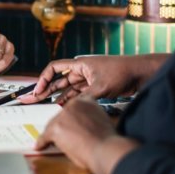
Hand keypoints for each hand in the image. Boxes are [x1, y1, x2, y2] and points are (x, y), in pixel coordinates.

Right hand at [19, 55, 158, 104]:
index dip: (43, 78)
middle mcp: (82, 71)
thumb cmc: (122, 73)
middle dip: (46, 89)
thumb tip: (70, 108)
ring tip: (45, 105)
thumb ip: (84, 97)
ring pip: (67, 88)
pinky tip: (63, 106)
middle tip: (34, 99)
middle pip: (58, 79)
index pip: (55, 68)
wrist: (140, 73)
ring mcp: (88, 79)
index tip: (38, 90)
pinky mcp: (95, 87)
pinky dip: (70, 99)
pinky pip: (77, 93)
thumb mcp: (101, 87)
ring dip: (57, 96)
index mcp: (80, 64)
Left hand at [35, 96, 116, 167]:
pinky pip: (45, 136)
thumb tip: (83, 127)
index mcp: (86, 101)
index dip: (70, 119)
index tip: (68, 125)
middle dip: (61, 127)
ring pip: (52, 125)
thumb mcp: (102, 121)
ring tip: (52, 143)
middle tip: (62, 136)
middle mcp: (73, 104)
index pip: (72, 108)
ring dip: (52, 135)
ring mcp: (63, 115)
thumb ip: (91, 119)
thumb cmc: (107, 141)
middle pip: (60, 116)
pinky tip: (40, 146)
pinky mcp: (56, 128)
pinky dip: (42, 142)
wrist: (105, 149)